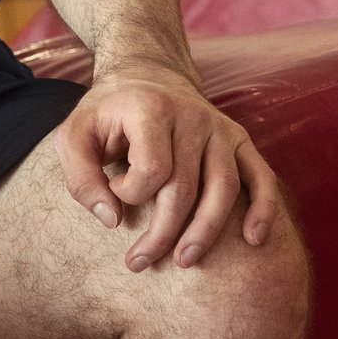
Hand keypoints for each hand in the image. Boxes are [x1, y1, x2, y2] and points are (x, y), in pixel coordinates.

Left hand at [52, 65, 283, 272]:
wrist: (145, 75)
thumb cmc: (107, 114)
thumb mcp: (74, 136)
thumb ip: (81, 178)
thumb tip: (112, 221)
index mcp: (152, 109)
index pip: (151, 170)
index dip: (130, 193)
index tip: (115, 190)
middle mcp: (192, 116)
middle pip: (184, 189)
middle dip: (161, 234)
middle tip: (138, 263)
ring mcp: (220, 128)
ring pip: (224, 190)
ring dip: (205, 233)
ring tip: (184, 261)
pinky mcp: (239, 139)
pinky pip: (261, 176)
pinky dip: (263, 209)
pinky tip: (253, 240)